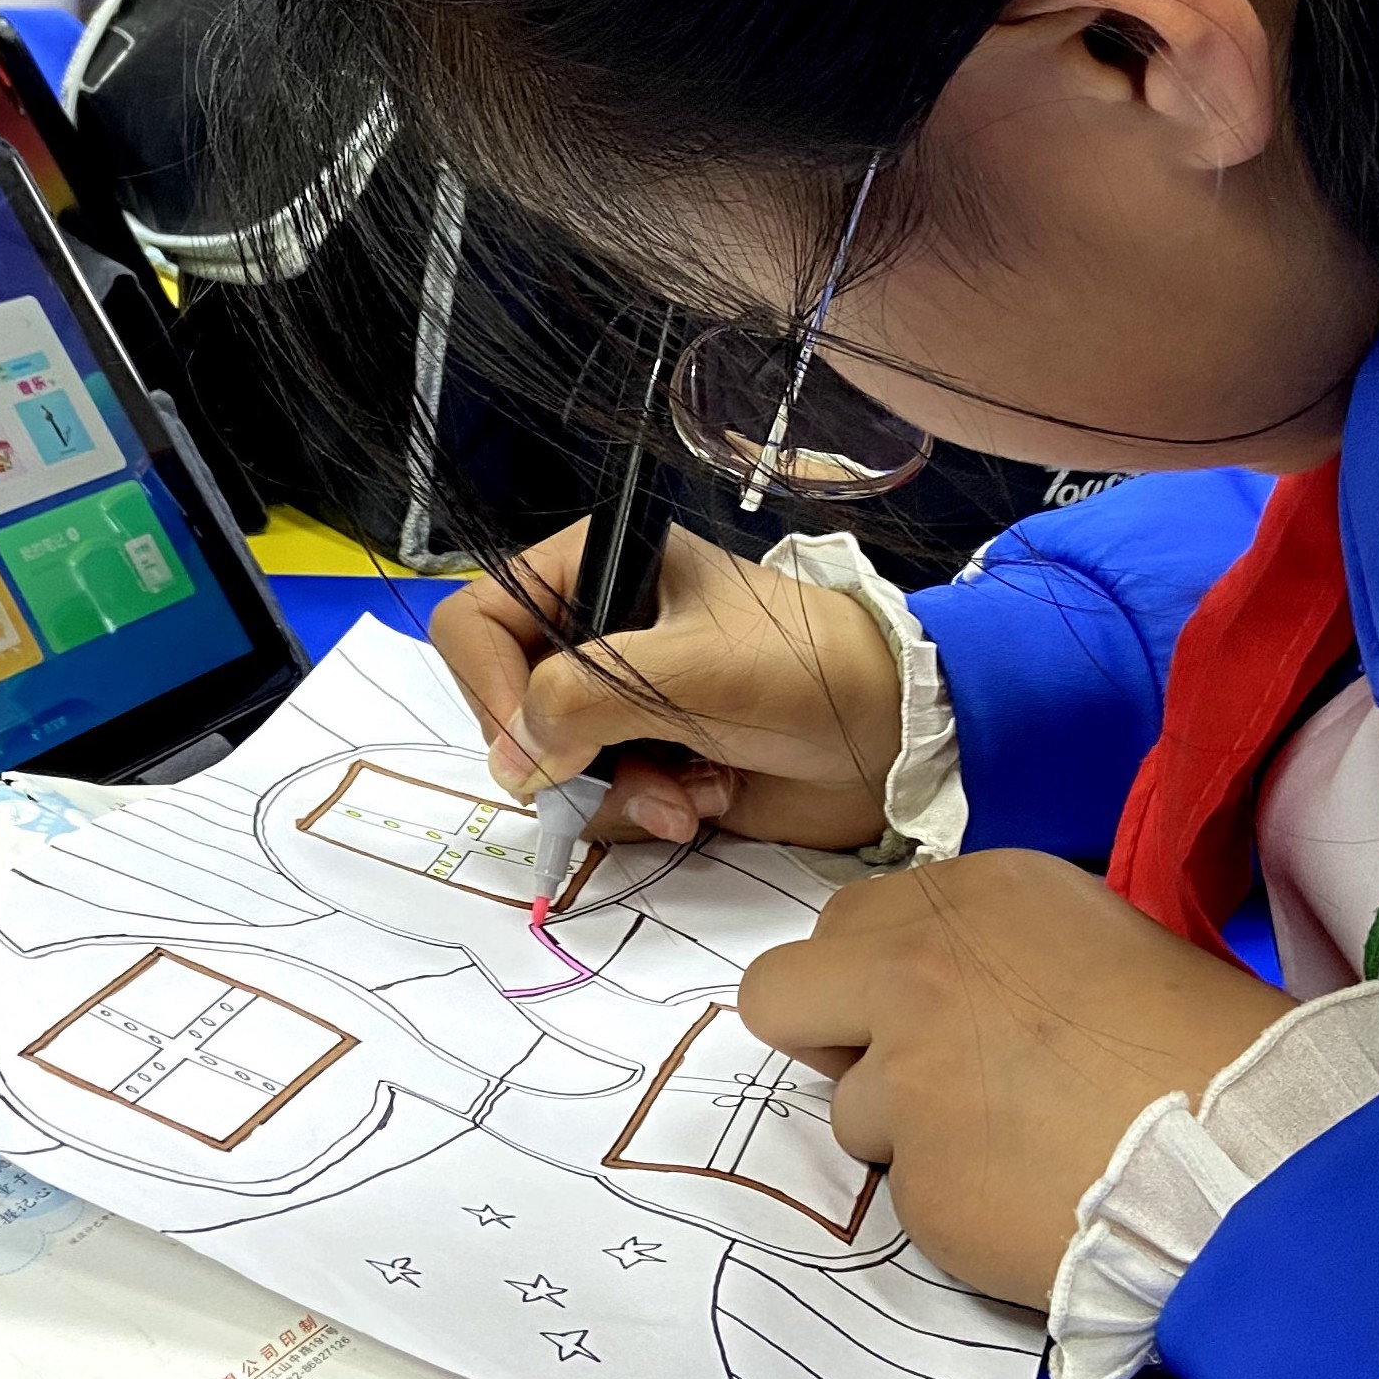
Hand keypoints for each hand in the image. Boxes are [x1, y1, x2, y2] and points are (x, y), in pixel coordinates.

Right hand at [433, 522, 901, 851]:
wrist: (896, 738)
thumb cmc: (804, 669)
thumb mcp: (689, 669)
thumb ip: (585, 699)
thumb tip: (515, 760)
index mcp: (596, 567)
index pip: (482, 621)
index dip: (490, 687)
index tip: (531, 746)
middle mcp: (598, 630)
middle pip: (506, 704)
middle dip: (564, 756)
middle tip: (615, 775)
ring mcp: (622, 701)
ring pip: (551, 767)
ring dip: (614, 793)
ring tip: (686, 793)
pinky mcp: (650, 759)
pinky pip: (601, 802)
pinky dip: (648, 811)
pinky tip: (706, 798)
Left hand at [737, 848, 1297, 1301]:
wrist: (1250, 1147)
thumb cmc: (1202, 1040)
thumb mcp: (1094, 935)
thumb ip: (992, 948)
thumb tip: (937, 985)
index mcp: (972, 896)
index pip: (848, 923)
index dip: (877, 976)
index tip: (929, 1012)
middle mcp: (917, 969)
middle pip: (781, 991)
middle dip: (826, 1035)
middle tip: (903, 1076)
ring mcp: (907, 1078)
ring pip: (851, 1111)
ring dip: (912, 1136)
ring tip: (1019, 1149)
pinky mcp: (919, 1181)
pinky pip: (907, 1194)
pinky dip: (957, 1204)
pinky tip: (1032, 1198)